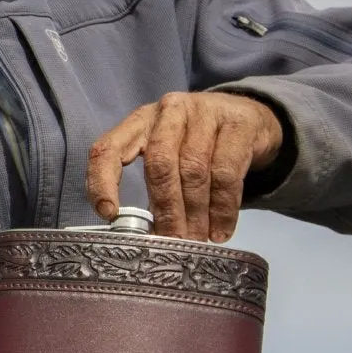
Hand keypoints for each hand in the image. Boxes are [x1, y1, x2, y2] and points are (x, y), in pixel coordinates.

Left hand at [86, 92, 284, 240]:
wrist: (248, 116)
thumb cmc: (199, 143)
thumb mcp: (170, 154)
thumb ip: (156, 185)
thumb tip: (151, 236)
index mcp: (140, 122)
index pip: (108, 148)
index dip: (103, 182)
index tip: (110, 215)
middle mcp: (168, 112)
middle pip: (159, 165)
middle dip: (165, 209)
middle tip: (172, 241)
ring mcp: (204, 113)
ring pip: (195, 170)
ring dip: (195, 213)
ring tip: (197, 241)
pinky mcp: (237, 123)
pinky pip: (226, 173)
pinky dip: (222, 208)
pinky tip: (220, 231)